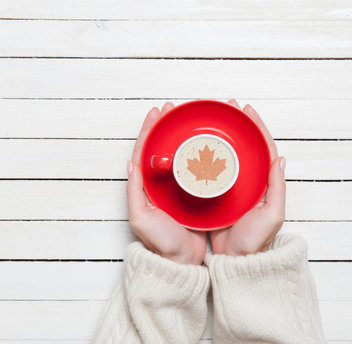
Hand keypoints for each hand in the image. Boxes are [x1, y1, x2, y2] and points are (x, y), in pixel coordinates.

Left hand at [127, 102, 205, 264]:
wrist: (181, 260)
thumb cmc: (162, 242)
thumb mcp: (141, 218)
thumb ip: (134, 193)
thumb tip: (131, 165)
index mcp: (146, 187)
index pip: (144, 152)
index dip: (148, 132)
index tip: (154, 114)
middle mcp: (160, 185)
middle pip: (159, 149)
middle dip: (163, 128)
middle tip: (169, 110)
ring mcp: (177, 188)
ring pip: (176, 156)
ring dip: (178, 137)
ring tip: (184, 121)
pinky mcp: (192, 194)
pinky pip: (191, 168)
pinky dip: (194, 154)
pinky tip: (201, 145)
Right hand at [210, 99, 285, 255]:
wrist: (236, 259)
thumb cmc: (255, 240)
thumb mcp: (272, 215)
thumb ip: (277, 188)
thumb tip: (280, 160)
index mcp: (264, 183)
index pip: (264, 148)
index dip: (257, 127)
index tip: (247, 110)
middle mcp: (248, 181)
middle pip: (244, 147)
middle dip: (238, 125)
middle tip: (228, 107)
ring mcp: (232, 186)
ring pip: (228, 155)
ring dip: (222, 136)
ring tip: (213, 120)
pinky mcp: (217, 194)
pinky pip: (214, 169)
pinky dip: (209, 155)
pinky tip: (200, 146)